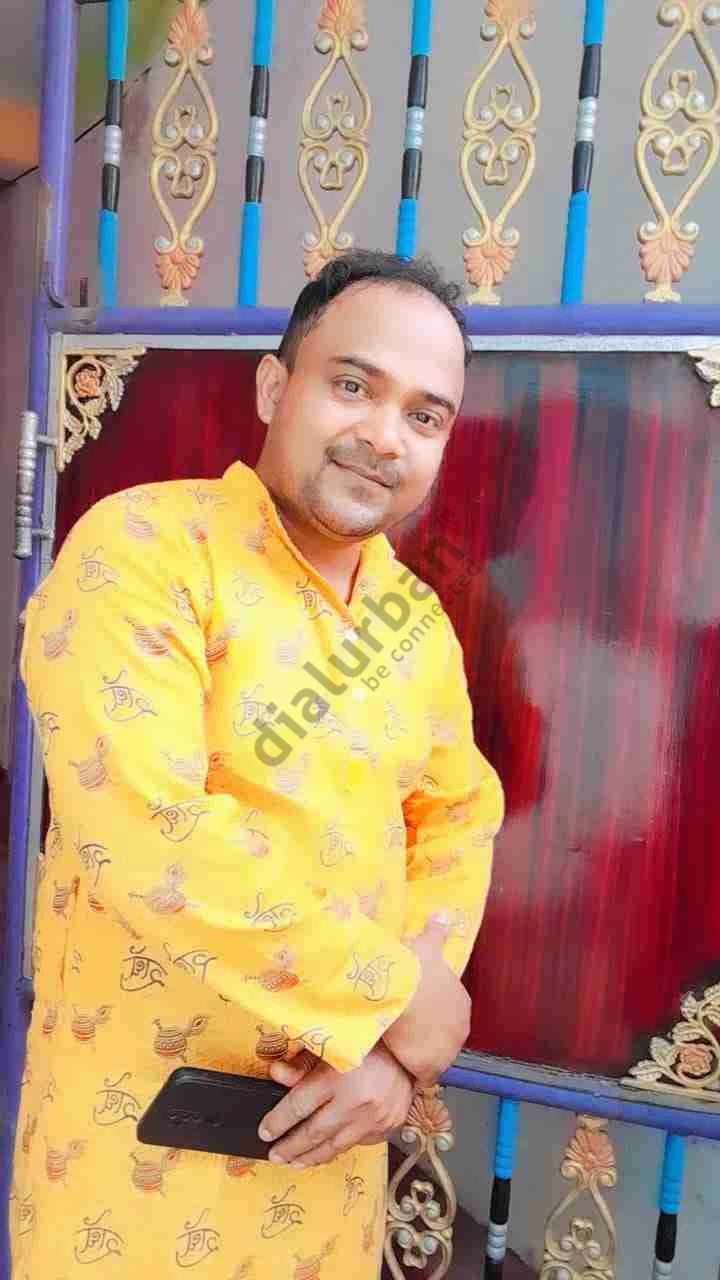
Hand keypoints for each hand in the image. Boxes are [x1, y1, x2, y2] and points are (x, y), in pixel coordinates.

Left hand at [257, 1042, 412, 1168]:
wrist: (410, 1053)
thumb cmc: (368, 1044)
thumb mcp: (331, 1047)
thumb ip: (302, 1064)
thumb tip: (275, 1074)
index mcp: (338, 1077)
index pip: (298, 1106)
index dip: (277, 1122)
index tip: (265, 1132)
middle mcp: (356, 1102)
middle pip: (314, 1133)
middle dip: (290, 1147)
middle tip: (274, 1155)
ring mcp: (374, 1119)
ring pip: (334, 1146)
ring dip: (311, 1156)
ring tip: (294, 1162)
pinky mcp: (386, 1128)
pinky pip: (355, 1144)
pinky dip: (337, 1149)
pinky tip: (324, 1151)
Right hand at [382, 915, 469, 1083]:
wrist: (407, 998)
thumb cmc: (418, 973)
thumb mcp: (427, 948)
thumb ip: (437, 932)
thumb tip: (444, 912)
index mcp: (461, 1001)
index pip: (447, 1008)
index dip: (430, 1007)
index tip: (414, 1006)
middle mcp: (461, 1026)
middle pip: (441, 1031)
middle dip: (427, 1029)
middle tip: (404, 1023)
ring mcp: (449, 1049)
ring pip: (433, 1050)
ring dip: (420, 1048)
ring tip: (398, 1042)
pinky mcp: (433, 1066)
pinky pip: (424, 1069)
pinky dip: (414, 1066)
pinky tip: (401, 1060)